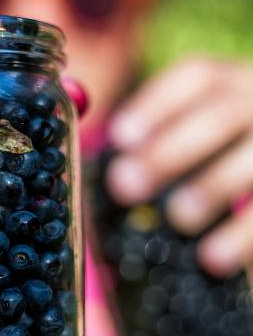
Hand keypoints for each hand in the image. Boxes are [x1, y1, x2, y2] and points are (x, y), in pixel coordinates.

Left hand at [106, 57, 252, 276]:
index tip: (120, 136)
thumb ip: (159, 134)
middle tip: (125, 185)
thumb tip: (97, 143)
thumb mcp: (205, 129)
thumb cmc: (227, 153)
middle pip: (220, 116)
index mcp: (236, 81)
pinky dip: (240, 236)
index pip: (199, 77)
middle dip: (169, 151)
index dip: (158, 104)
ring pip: (252, 159)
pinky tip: (212, 259)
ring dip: (211, 188)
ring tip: (178, 218)